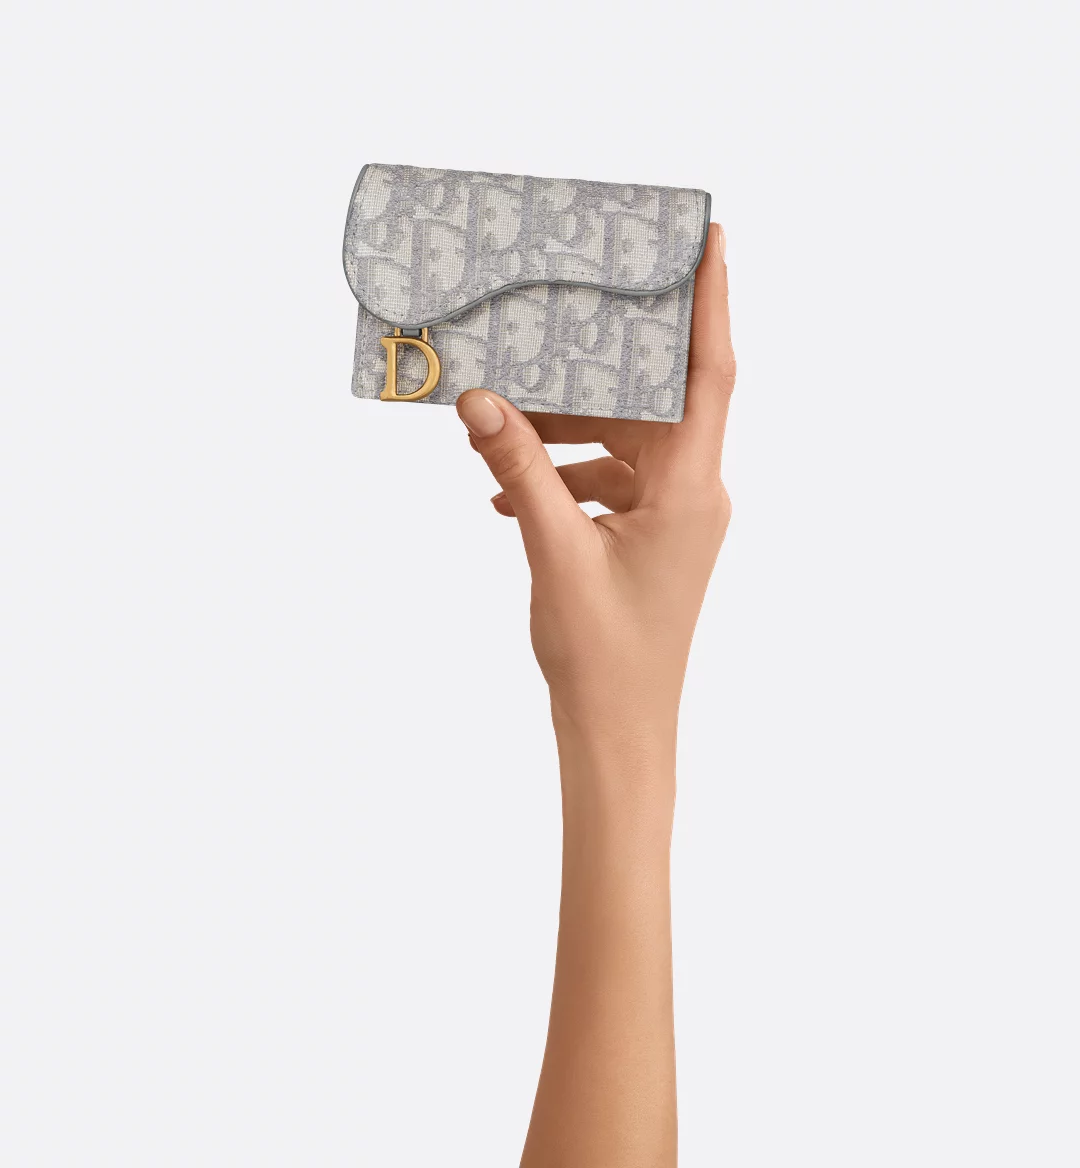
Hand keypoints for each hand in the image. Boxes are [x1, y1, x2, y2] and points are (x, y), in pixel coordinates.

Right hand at [456, 224, 734, 744]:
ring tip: (500, 423)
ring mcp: (671, 515)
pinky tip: (504, 490)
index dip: (710, 301)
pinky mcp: (646, 536)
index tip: (709, 236)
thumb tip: (479, 403)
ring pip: (621, 441)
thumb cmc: (603, 656)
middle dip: (598, 366)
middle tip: (556, 318)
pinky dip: (560, 474)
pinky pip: (606, 480)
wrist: (618, 731)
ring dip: (564, 430)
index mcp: (692, 489)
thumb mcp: (553, 553)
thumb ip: (518, 472)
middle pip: (651, 400)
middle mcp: (692, 493)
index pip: (709, 375)